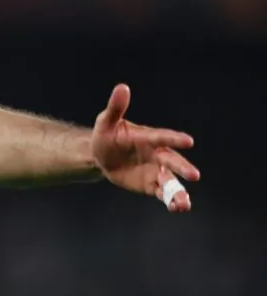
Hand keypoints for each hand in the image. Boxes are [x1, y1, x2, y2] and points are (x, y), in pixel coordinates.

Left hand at [91, 84, 199, 211]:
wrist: (101, 156)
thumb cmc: (107, 135)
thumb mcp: (106, 122)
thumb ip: (116, 108)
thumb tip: (121, 87)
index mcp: (148, 137)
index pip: (162, 137)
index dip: (174, 139)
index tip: (188, 141)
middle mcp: (157, 154)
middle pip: (172, 161)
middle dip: (182, 168)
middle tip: (194, 175)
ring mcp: (155, 170)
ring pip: (171, 181)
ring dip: (179, 191)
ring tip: (184, 204)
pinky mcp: (151, 185)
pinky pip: (162, 193)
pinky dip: (170, 200)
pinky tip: (177, 208)